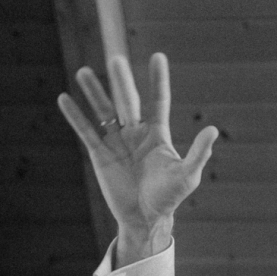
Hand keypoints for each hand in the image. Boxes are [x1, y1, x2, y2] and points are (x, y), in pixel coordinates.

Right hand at [58, 52, 217, 262]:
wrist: (145, 218)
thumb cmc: (169, 197)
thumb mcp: (187, 176)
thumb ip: (198, 153)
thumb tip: (213, 130)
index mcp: (157, 134)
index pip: (158, 100)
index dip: (158, 80)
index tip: (158, 56)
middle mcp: (135, 132)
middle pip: (127, 100)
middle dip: (121, 81)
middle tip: (115, 58)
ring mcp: (116, 142)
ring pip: (104, 111)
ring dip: (94, 92)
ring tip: (83, 71)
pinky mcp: (100, 154)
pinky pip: (86, 131)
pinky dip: (75, 116)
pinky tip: (63, 99)